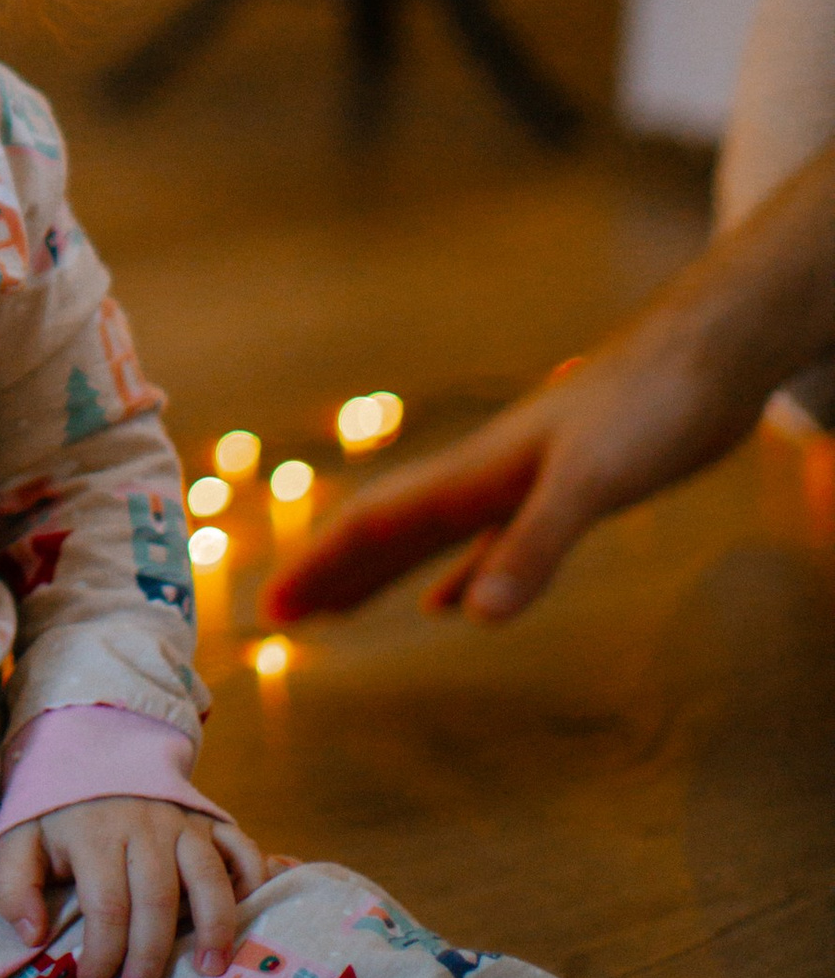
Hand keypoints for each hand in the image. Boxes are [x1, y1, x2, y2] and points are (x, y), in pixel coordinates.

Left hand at [0, 794, 267, 977]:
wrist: (90, 746)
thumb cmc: (55, 810)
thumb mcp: (17, 839)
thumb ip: (13, 887)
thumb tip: (33, 937)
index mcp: (94, 834)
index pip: (105, 906)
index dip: (101, 952)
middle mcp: (144, 826)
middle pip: (157, 900)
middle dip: (151, 954)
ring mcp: (182, 820)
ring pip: (207, 878)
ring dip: (214, 926)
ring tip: (210, 968)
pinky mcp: (208, 818)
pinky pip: (241, 848)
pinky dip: (251, 882)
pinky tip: (247, 916)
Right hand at [267, 136, 834, 626]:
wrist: (707, 358)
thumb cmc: (647, 408)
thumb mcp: (589, 482)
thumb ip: (533, 546)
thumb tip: (472, 620)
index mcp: (473, 475)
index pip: (374, 524)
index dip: (321, 566)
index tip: (270, 610)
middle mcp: (483, 478)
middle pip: (387, 532)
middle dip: (330, 572)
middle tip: (277, 617)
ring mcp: (520, 484)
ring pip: (430, 541)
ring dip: (381, 576)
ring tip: (338, 610)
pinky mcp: (564, 493)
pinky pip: (490, 546)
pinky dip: (464, 577)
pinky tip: (456, 604)